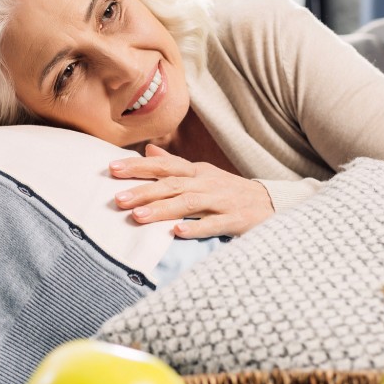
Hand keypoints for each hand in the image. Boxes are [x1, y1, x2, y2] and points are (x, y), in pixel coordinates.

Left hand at [109, 144, 273, 237]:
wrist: (272, 204)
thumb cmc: (229, 190)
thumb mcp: (203, 174)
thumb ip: (174, 164)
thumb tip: (148, 150)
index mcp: (196, 172)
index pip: (163, 166)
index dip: (138, 166)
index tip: (111, 169)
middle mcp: (206, 183)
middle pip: (171, 185)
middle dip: (143, 191)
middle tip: (117, 200)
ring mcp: (221, 201)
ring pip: (188, 203)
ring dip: (162, 209)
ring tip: (138, 217)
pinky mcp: (234, 220)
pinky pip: (213, 224)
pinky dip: (195, 228)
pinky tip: (177, 233)